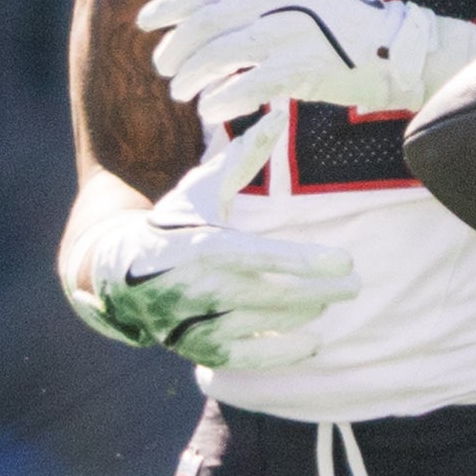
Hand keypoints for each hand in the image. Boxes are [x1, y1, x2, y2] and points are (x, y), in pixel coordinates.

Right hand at [61, 116, 358, 369]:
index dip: (304, 260)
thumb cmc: (174, 224)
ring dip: (303, 314)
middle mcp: (199, 288)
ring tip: (332, 299)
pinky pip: (245, 358)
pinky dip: (280, 353)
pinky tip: (312, 344)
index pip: (260, 256)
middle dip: (319, 291)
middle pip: (271, 294)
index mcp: (202, 246)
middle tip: (356, 284)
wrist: (119, 274)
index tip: (344, 261)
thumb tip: (275, 117)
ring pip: (262, 324)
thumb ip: (242, 159)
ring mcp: (196, 322)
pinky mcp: (197, 349)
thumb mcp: (203, 190)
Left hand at [137, 0, 475, 118]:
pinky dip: (225, 97)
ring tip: (180, 92)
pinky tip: (210, 109)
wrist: (401, 51)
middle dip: (177, 46)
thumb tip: (198, 14)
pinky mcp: (309, 66)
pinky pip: (251, 84)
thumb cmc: (343, 29)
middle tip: (163, 69)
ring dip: (193, 75)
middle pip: (210, 20)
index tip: (144, 23)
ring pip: (224, 51)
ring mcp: (298, 29)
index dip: (171, 4)